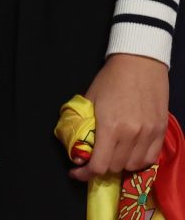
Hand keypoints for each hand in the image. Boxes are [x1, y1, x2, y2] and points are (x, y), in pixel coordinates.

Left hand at [73, 53, 168, 179]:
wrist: (139, 64)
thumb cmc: (110, 79)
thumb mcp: (90, 99)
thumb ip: (84, 123)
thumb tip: (77, 144)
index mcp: (110, 126)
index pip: (99, 164)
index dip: (85, 173)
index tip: (76, 172)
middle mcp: (132, 134)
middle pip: (116, 167)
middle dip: (101, 168)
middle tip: (93, 160)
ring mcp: (149, 133)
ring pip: (134, 165)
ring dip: (120, 166)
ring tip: (111, 156)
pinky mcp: (161, 131)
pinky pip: (151, 158)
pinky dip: (138, 161)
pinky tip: (129, 155)